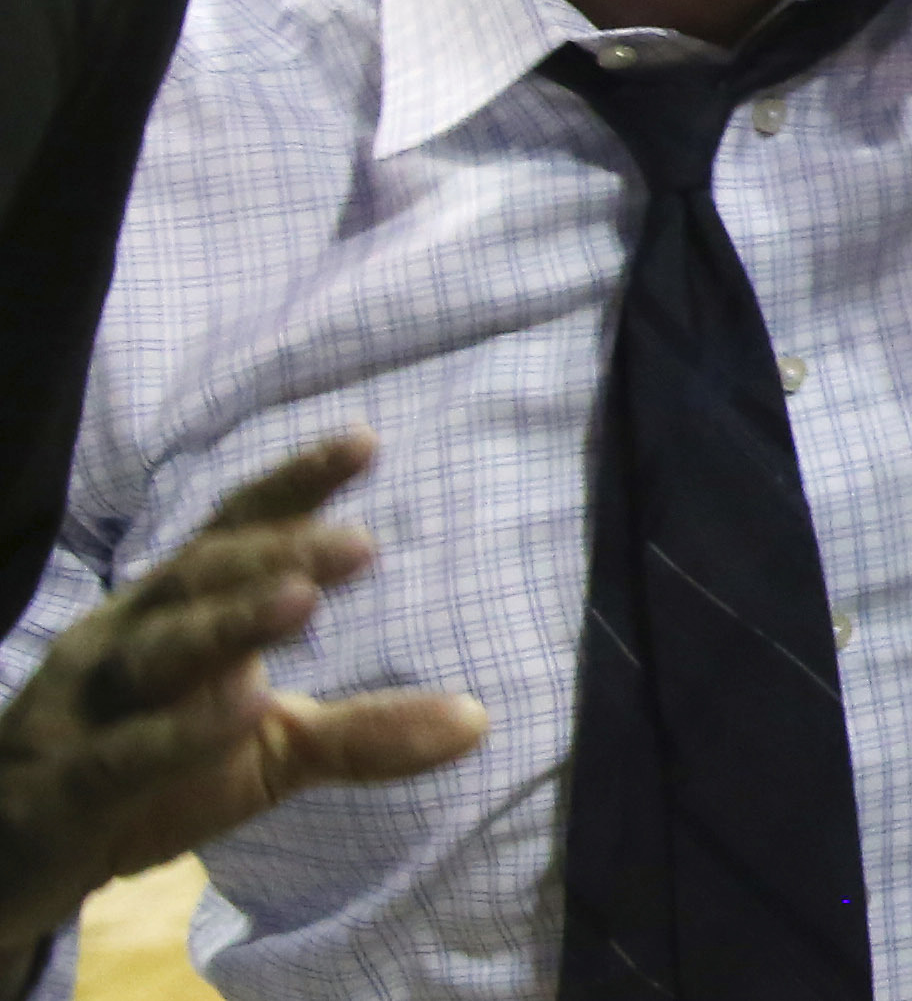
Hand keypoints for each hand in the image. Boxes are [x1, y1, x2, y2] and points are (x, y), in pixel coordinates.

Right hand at [0, 433, 485, 951]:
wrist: (16, 855)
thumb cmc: (152, 775)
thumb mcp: (268, 749)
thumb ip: (364, 731)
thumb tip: (481, 720)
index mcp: (175, 611)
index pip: (233, 532)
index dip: (292, 486)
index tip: (365, 440)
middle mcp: (129, 639)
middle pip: (202, 578)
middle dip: (278, 552)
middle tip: (361, 541)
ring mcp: (91, 708)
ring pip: (159, 650)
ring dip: (229, 622)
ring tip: (304, 599)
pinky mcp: (71, 784)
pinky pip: (128, 750)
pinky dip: (183, 730)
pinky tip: (243, 709)